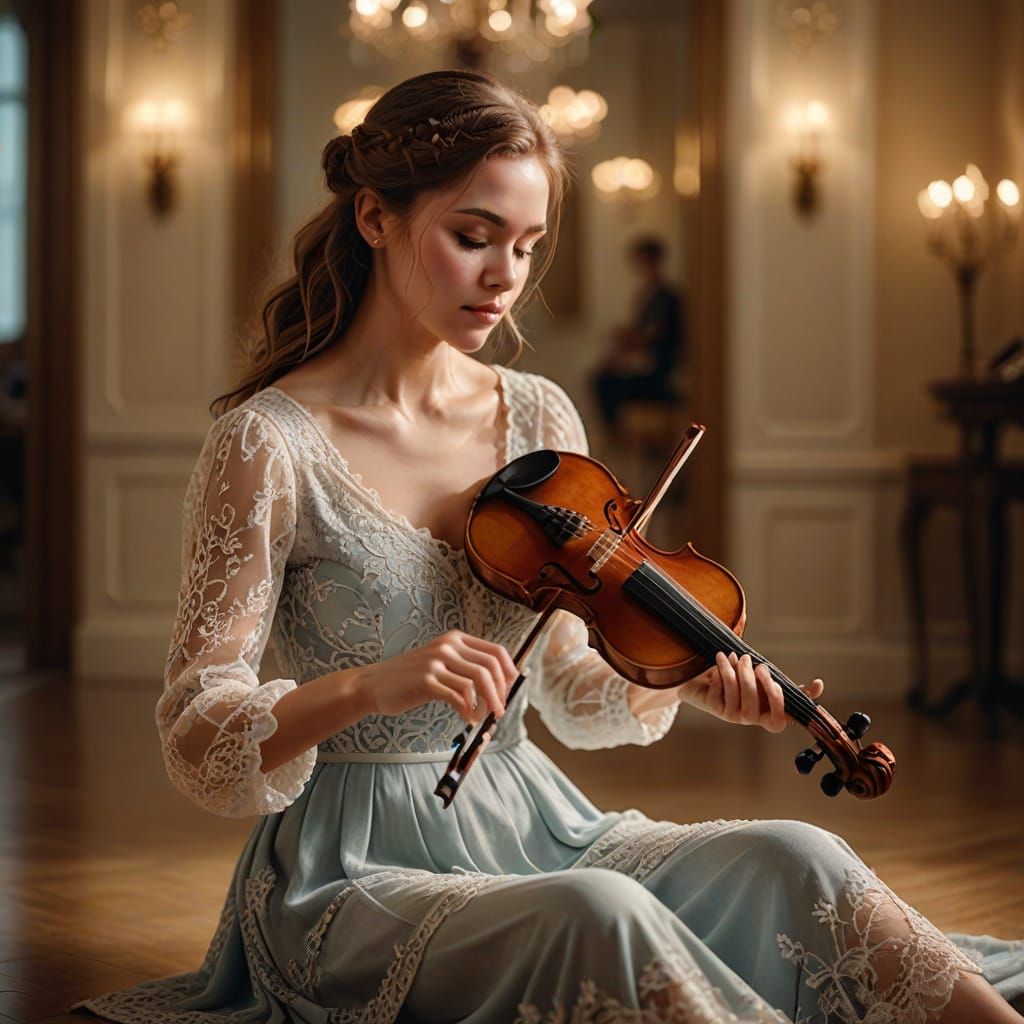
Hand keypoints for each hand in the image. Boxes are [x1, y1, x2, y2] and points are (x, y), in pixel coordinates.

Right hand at [353, 630, 517, 724]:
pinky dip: (468, 710)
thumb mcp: (440, 661)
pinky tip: (466, 718)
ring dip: (487, 703)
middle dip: (500, 692)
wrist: (374, 684)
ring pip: (477, 680)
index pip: (496, 651)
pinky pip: (459, 696)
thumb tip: (500, 686)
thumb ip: (465, 666)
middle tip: (499, 711)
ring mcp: (436, 662)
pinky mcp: (426, 680)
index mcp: (455, 639)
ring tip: (482, 717)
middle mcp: (448, 646)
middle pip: (490, 667)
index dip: (509, 672)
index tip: (510, 691)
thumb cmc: (411, 678)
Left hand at [678, 652, 823, 732]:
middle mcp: (750, 718)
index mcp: (767, 715)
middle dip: (750, 678)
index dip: (776, 701)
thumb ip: (793, 688)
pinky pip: (719, 689)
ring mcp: (731, 714)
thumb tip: (819, 685)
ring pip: (734, 693)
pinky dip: (720, 672)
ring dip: (732, 670)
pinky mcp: (714, 706)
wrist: (710, 681)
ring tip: (731, 655)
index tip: (771, 677)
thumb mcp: (770, 684)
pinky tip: (720, 663)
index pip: (778, 721)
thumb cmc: (747, 683)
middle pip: (752, 703)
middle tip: (748, 658)